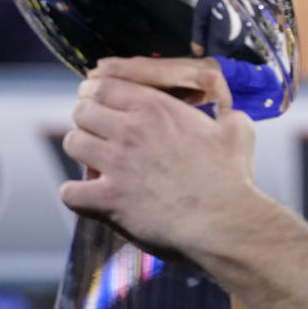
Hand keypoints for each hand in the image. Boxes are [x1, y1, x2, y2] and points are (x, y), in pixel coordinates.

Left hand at [59, 57, 255, 256]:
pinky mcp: (108, 200)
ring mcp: (116, 165)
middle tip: (99, 133)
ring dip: (82, 152)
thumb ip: (227, 115)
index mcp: (157, 109)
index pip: (103, 86)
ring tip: (96, 163)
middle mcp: (131, 131)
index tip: (97, 102)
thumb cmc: (232, 178)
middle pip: (82, 111)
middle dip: (87, 120)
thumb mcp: (238, 131)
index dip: (95, 93)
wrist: (225, 222)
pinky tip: (92, 198)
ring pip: (72, 143)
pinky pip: (69, 191)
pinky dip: (76, 195)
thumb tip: (229, 115)